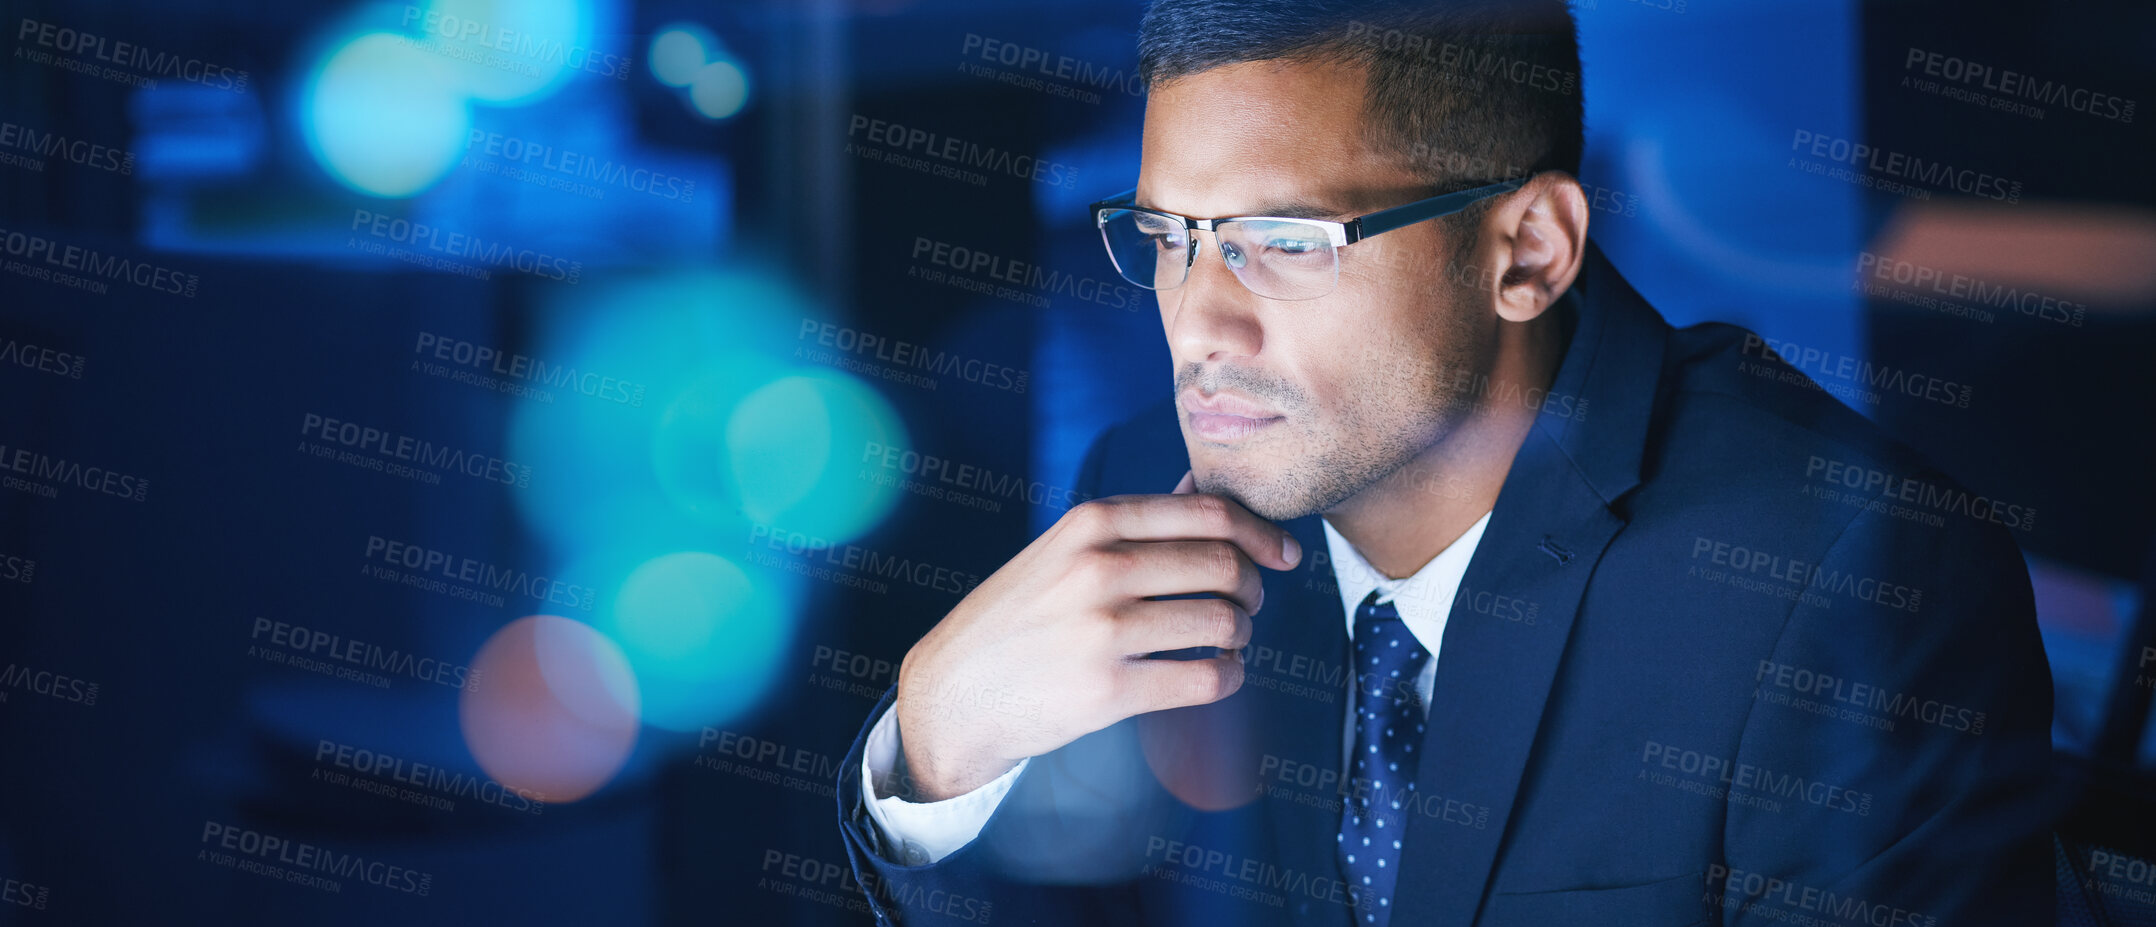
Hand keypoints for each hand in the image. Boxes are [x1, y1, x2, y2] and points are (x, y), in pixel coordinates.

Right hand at [890, 470, 1302, 801]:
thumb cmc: (1017, 617)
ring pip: (1224, 623)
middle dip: (1254, 588)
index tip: (1283, 553)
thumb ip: (1134, 522)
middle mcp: (1100, 568)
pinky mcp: (1110, 690)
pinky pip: (1207, 679)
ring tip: (1227, 641)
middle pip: (1225, 566)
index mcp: (1092, 523)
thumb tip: (1202, 486)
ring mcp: (1104, 630)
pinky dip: (1229, 677)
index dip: (1262, 532)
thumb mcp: (1063, 549)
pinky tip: (1218, 674)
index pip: (1208, 513)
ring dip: (1242, 636)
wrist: (953, 692)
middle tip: (1249, 605)